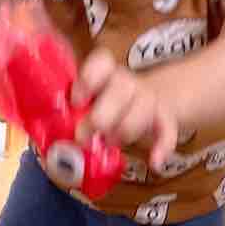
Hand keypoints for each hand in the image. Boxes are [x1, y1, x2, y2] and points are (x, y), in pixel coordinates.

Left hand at [72, 49, 179, 169]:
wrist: (152, 101)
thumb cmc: (109, 106)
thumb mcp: (92, 103)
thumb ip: (77, 112)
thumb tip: (56, 130)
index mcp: (106, 74)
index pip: (102, 63)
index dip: (89, 79)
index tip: (77, 100)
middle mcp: (128, 83)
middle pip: (121, 88)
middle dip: (102, 115)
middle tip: (84, 137)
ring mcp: (148, 100)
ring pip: (143, 108)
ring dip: (125, 130)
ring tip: (109, 143)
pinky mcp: (164, 119)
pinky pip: (167, 131)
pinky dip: (163, 148)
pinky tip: (155, 162)